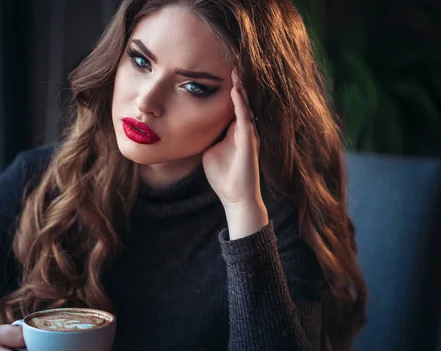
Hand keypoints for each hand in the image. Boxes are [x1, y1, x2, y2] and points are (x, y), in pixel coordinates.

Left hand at [203, 71, 268, 238]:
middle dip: (236, 84)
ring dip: (240, 88)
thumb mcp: (209, 152)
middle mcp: (243, 130)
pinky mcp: (250, 142)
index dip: (227, 90)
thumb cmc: (223, 177)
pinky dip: (241, 103)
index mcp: (234, 132)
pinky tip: (236, 90)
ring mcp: (248, 135)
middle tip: (231, 63)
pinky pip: (245, 118)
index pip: (230, 106)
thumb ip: (205, 138)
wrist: (236, 198)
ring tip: (235, 70)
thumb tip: (191, 129)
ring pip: (245, 106)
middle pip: (240, 102)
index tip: (218, 73)